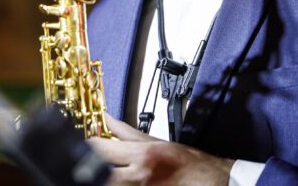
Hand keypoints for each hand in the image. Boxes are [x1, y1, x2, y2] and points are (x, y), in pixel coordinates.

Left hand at [88, 114, 234, 185]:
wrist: (215, 183)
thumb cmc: (190, 164)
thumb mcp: (158, 141)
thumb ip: (128, 132)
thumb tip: (107, 119)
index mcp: (143, 155)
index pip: (101, 148)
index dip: (87, 145)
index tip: (82, 143)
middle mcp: (139, 176)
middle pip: (99, 173)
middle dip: (91, 167)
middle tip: (88, 164)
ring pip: (110, 184)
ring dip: (104, 178)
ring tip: (104, 172)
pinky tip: (119, 180)